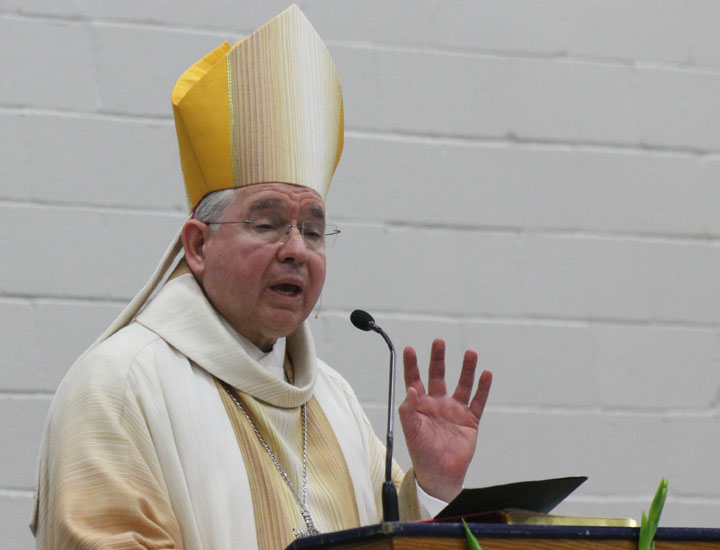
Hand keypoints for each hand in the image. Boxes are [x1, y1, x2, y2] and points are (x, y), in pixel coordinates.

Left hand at [398, 338, 491, 502]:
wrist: (440, 475)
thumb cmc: (422, 453)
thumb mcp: (411, 431)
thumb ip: (408, 410)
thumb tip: (410, 388)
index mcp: (420, 405)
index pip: (415, 379)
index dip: (411, 365)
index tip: (409, 349)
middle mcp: (437, 403)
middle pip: (438, 375)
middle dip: (438, 358)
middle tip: (439, 341)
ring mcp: (455, 410)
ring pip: (462, 384)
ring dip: (466, 369)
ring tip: (470, 353)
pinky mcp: (470, 420)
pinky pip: (478, 400)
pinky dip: (483, 387)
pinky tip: (486, 374)